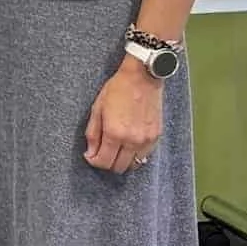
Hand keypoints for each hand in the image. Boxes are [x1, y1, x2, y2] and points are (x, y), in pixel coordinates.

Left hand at [84, 58, 164, 174]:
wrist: (142, 77)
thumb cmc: (118, 89)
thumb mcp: (97, 108)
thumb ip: (93, 133)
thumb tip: (90, 153)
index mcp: (115, 133)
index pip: (103, 162)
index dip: (94, 162)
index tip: (91, 156)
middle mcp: (132, 140)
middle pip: (118, 167)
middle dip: (107, 164)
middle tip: (102, 153)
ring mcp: (146, 140)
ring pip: (133, 165)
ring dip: (122, 161)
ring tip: (116, 150)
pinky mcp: (156, 136)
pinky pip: (145, 156)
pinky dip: (135, 155)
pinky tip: (128, 145)